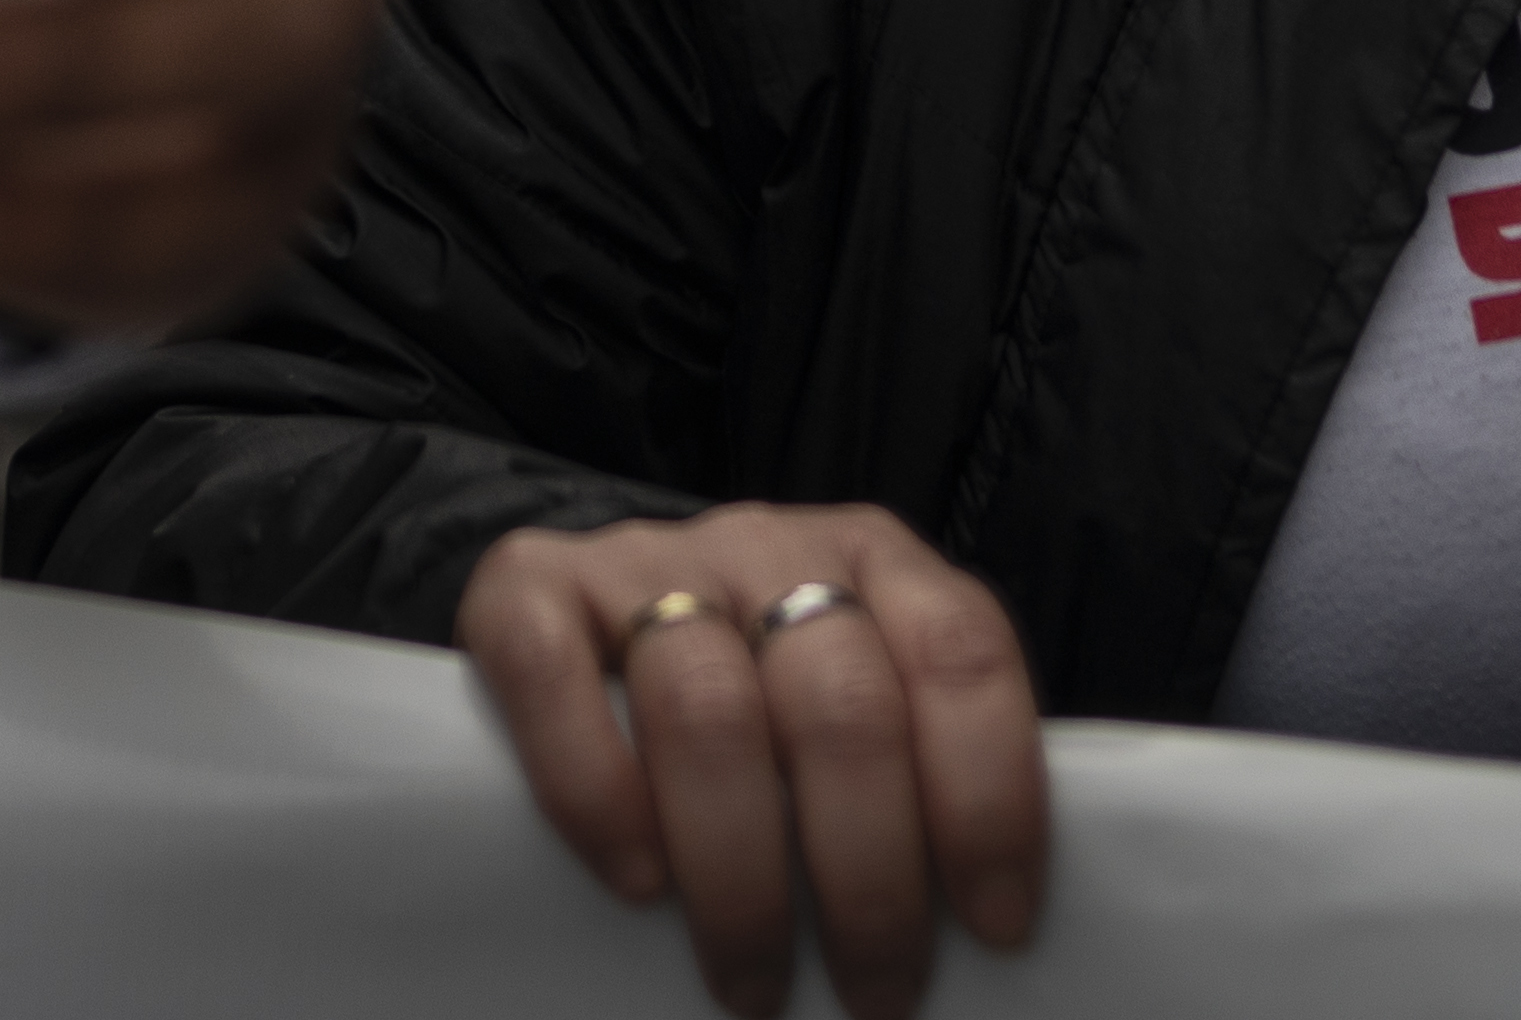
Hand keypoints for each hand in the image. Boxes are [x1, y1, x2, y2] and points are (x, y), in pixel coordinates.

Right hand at [457, 507, 1047, 1019]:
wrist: (594, 615)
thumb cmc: (760, 709)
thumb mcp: (854, 712)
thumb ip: (910, 776)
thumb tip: (977, 948)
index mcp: (876, 562)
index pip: (961, 654)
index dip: (988, 796)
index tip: (993, 926)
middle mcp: (767, 544)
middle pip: (839, 704)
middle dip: (868, 876)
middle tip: (876, 992)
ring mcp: (642, 557)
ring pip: (705, 707)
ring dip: (742, 875)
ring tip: (754, 981)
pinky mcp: (527, 583)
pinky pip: (553, 674)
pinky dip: (597, 791)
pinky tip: (637, 881)